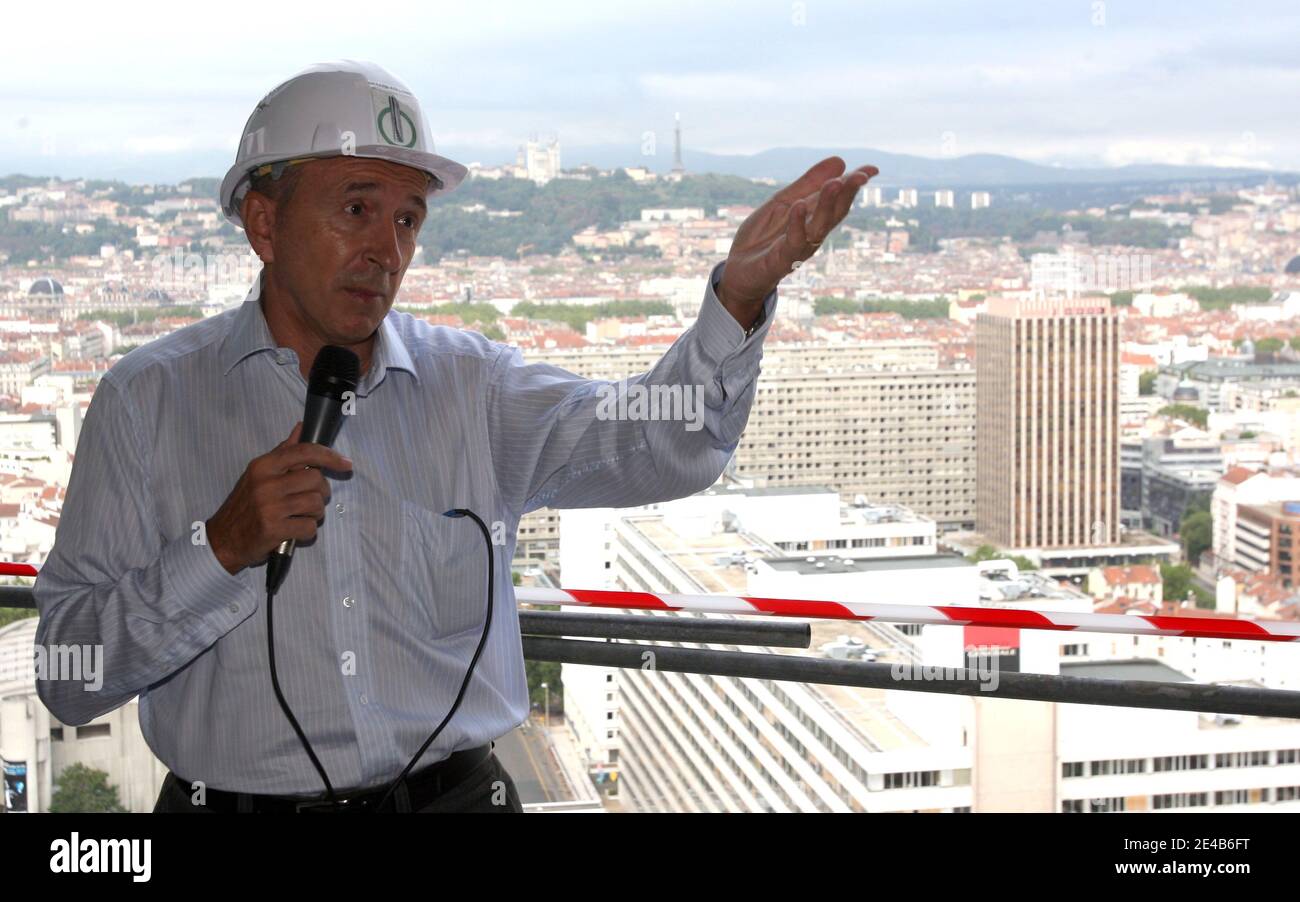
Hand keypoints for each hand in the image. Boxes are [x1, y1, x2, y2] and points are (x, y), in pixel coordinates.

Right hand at [205, 421, 353, 574]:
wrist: (222, 539)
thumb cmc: (246, 505)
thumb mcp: (258, 474)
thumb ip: (283, 452)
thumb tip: (301, 428)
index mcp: (263, 466)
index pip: (304, 452)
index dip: (330, 456)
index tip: (346, 464)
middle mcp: (265, 483)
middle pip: (316, 479)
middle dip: (322, 492)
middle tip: (312, 499)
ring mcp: (269, 507)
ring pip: (316, 504)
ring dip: (315, 513)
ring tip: (301, 516)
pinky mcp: (273, 530)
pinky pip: (309, 528)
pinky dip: (307, 532)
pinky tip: (294, 531)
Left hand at [717, 156, 877, 319]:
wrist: (739, 271)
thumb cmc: (764, 238)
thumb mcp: (784, 203)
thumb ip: (808, 184)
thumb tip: (840, 161)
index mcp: (814, 217)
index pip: (839, 199)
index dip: (855, 184)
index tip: (873, 169)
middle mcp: (812, 233)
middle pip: (836, 213)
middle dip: (848, 194)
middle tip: (860, 176)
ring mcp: (798, 247)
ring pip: (819, 227)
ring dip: (828, 205)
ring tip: (834, 184)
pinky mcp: (781, 260)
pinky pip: (793, 242)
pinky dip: (797, 224)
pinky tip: (799, 206)